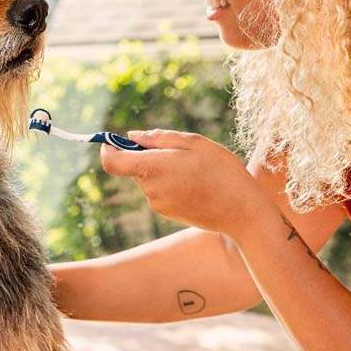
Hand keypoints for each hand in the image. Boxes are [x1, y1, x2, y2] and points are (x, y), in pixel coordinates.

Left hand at [100, 129, 267, 237]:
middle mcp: (150, 190)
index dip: (108, 149)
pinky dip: (171, 183)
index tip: (114, 140)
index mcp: (153, 169)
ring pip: (149, 178)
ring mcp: (158, 204)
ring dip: (162, 169)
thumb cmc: (221, 171)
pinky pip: (160, 191)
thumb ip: (158, 138)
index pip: (111, 162)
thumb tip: (131, 136)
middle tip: (178, 151)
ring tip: (194, 168)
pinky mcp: (167, 213)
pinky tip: (196, 183)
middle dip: (146, 155)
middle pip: (133, 167)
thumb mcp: (193, 143)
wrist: (242, 212)